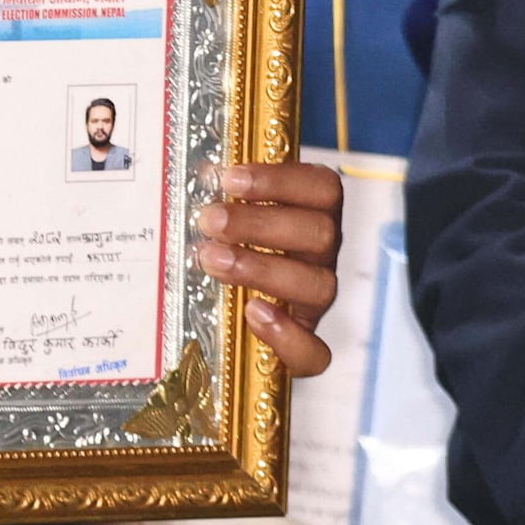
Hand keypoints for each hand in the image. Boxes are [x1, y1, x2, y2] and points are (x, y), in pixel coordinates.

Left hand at [200, 162, 341, 376]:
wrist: (229, 330)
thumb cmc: (227, 254)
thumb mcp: (228, 222)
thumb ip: (226, 199)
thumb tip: (201, 173)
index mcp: (312, 216)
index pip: (323, 189)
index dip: (281, 181)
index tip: (231, 178)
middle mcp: (321, 258)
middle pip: (320, 233)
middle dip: (261, 223)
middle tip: (210, 220)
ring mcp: (314, 303)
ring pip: (317, 284)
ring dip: (262, 268)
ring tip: (213, 260)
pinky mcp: (304, 348)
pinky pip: (315, 352)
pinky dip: (287, 335)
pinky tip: (252, 313)